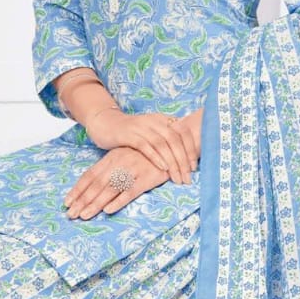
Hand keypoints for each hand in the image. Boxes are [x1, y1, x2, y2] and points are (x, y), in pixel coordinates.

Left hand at [63, 146, 176, 219]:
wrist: (169, 144)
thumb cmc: (144, 155)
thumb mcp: (123, 158)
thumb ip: (110, 170)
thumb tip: (92, 187)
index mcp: (111, 159)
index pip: (89, 175)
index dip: (78, 189)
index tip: (67, 202)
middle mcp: (118, 164)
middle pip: (96, 184)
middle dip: (82, 201)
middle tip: (71, 214)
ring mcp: (132, 170)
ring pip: (109, 189)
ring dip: (95, 204)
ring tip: (84, 216)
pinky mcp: (146, 178)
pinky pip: (130, 191)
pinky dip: (119, 201)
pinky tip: (108, 210)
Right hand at [86, 109, 201, 184]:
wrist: (105, 124)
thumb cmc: (131, 134)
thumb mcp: (152, 133)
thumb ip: (167, 141)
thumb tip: (186, 158)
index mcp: (163, 119)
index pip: (183, 132)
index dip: (191, 149)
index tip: (194, 167)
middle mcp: (154, 121)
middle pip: (175, 139)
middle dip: (183, 160)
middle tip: (187, 178)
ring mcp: (141, 126)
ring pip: (162, 144)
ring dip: (172, 162)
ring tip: (177, 177)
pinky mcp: (128, 134)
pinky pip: (145, 146)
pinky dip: (156, 157)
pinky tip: (163, 168)